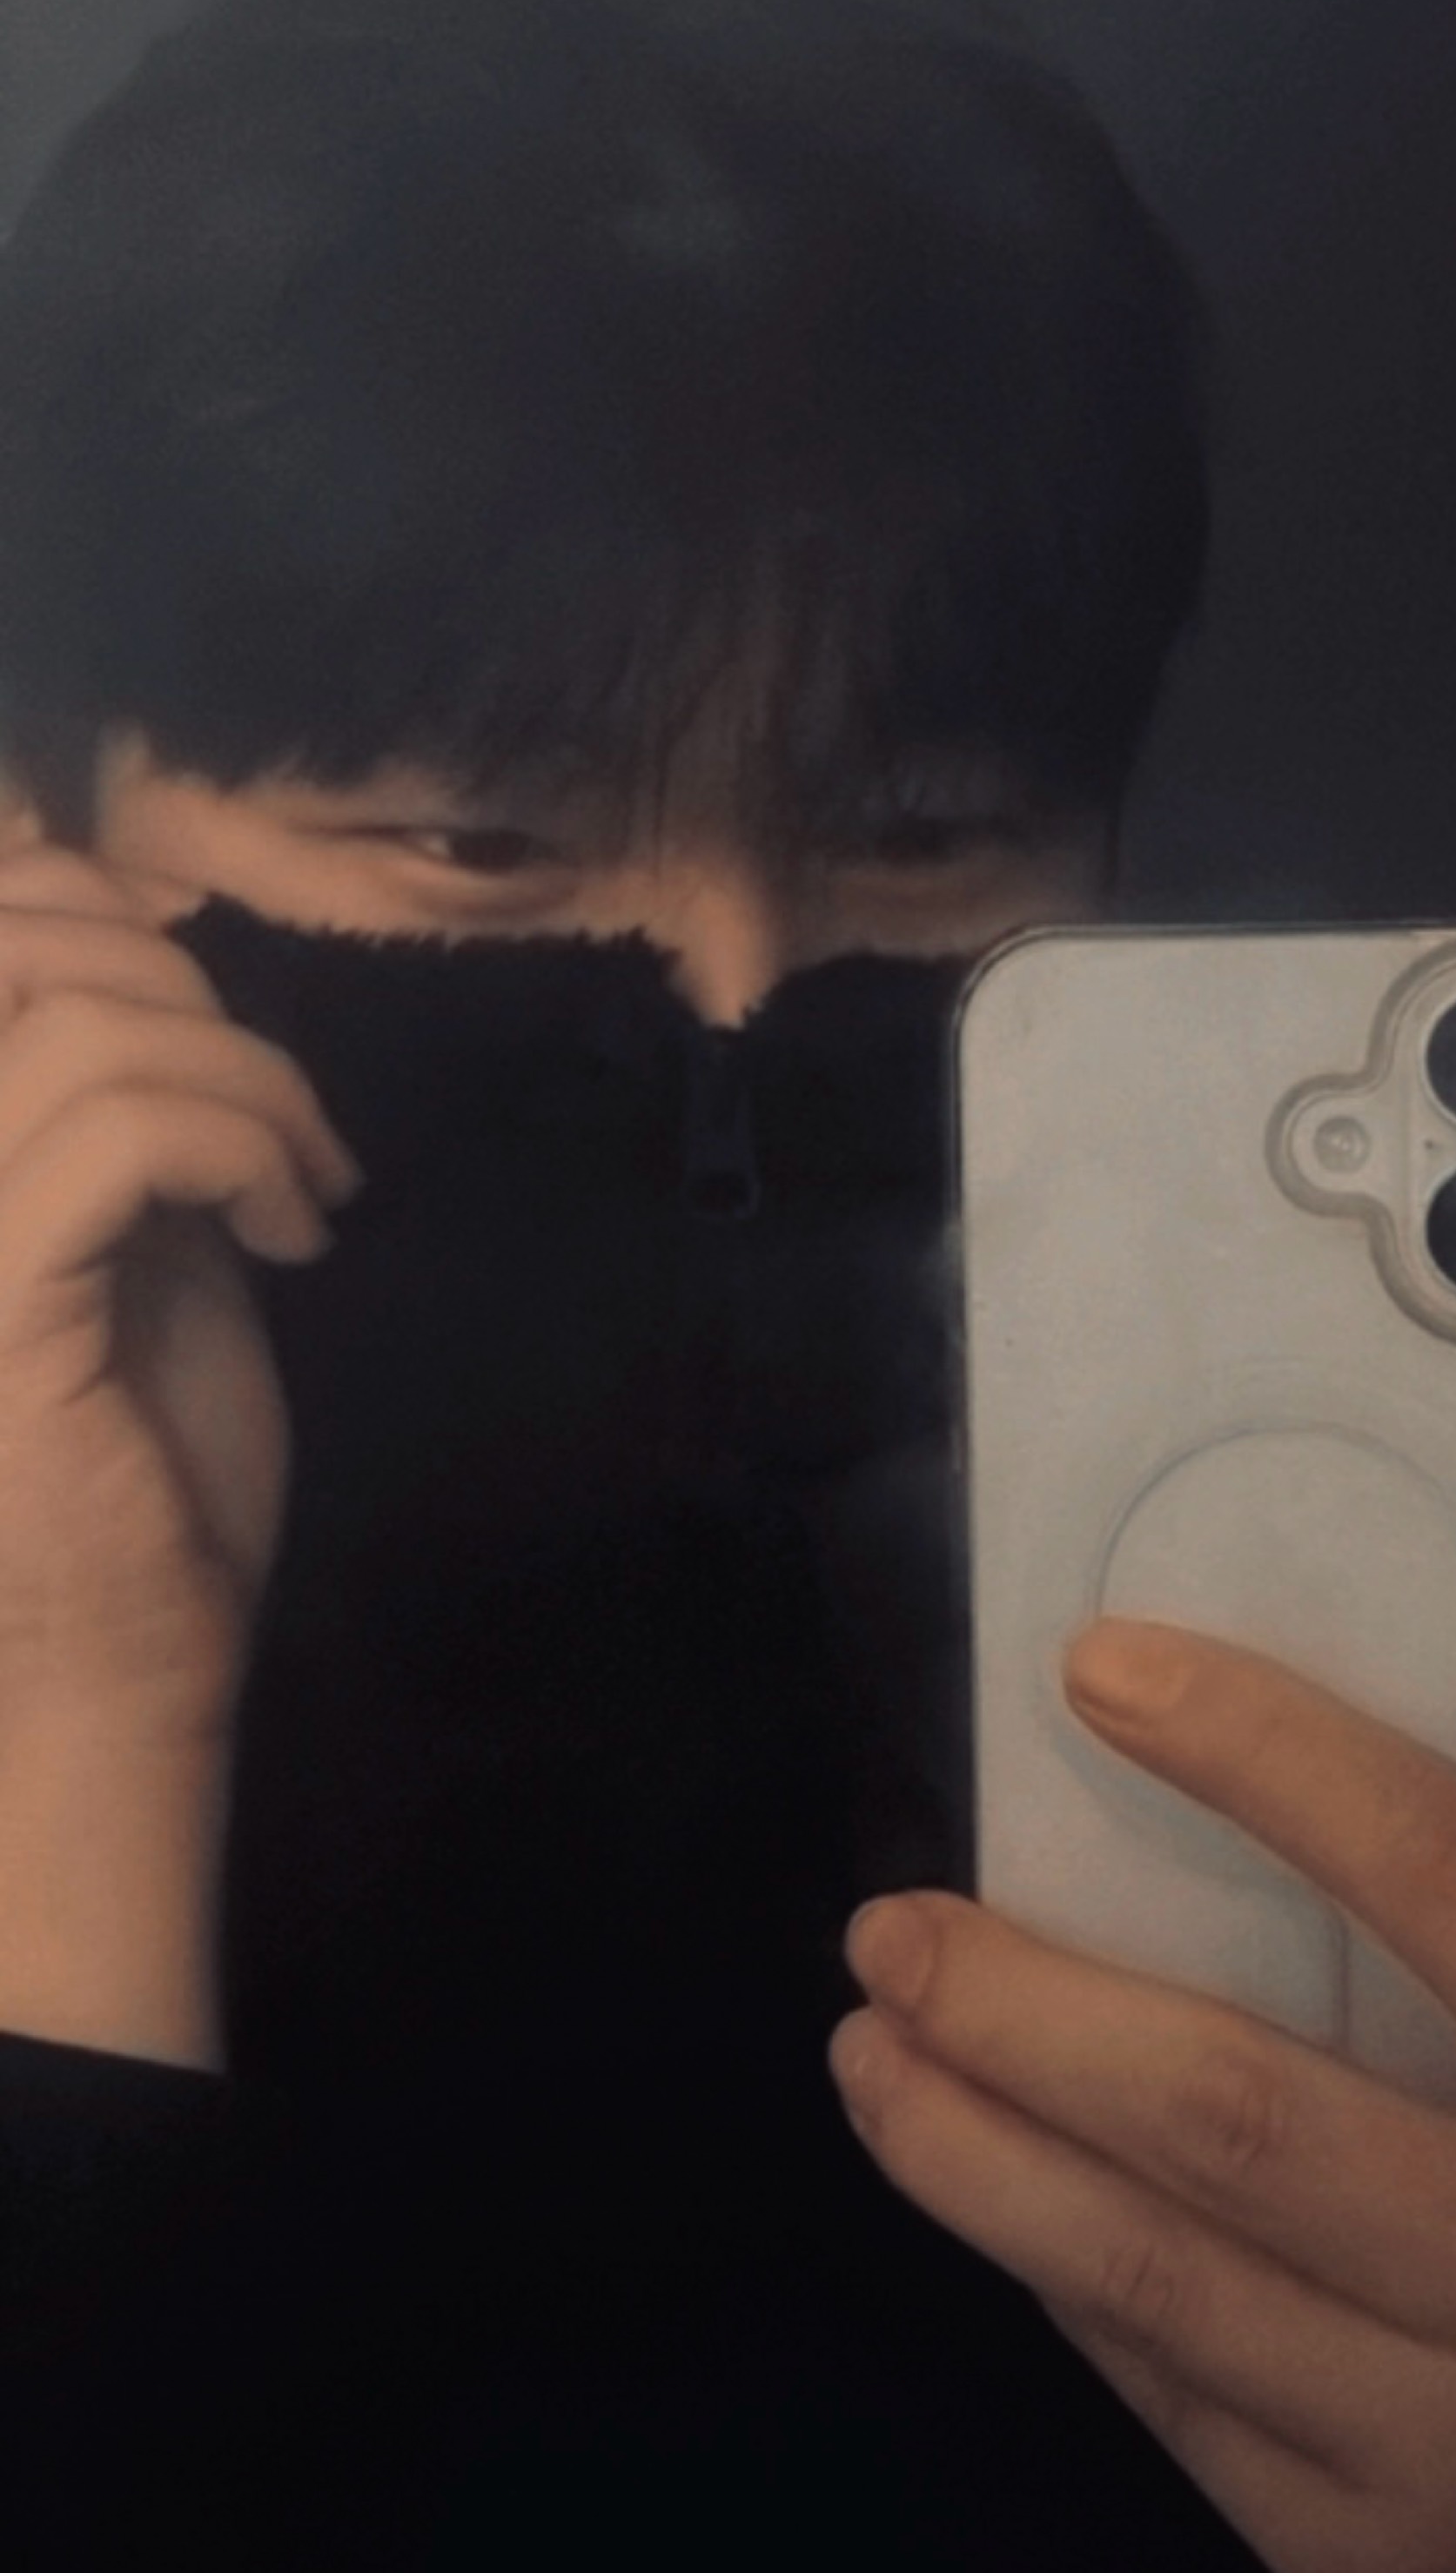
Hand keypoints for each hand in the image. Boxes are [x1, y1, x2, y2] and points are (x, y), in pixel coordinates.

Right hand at [0, 794, 358, 2060]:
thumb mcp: (145, 1240)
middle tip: (297, 1138)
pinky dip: (240, 1150)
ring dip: (251, 1086)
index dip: (101, 910)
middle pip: (29, 941)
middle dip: (200, 998)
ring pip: (86, 1031)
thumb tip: (150, 954)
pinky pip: (117, 1136)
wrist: (123, 1662)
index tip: (221, 1039)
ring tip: (309, 1192)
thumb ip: (132, 1103)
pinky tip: (295, 1236)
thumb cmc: (139, 1469)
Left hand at [831, 1617, 1455, 2572]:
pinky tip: (988, 2196)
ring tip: (872, 2053)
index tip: (1099, 1675)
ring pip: (1146, 2270)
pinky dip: (1058, 2276)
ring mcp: (1453, 2458)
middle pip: (1225, 2107)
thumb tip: (1253, 1864)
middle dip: (1018, 2007)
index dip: (1260, 1754)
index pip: (1448, 1875)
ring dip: (971, 2149)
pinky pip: (1165, 2398)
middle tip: (891, 1929)